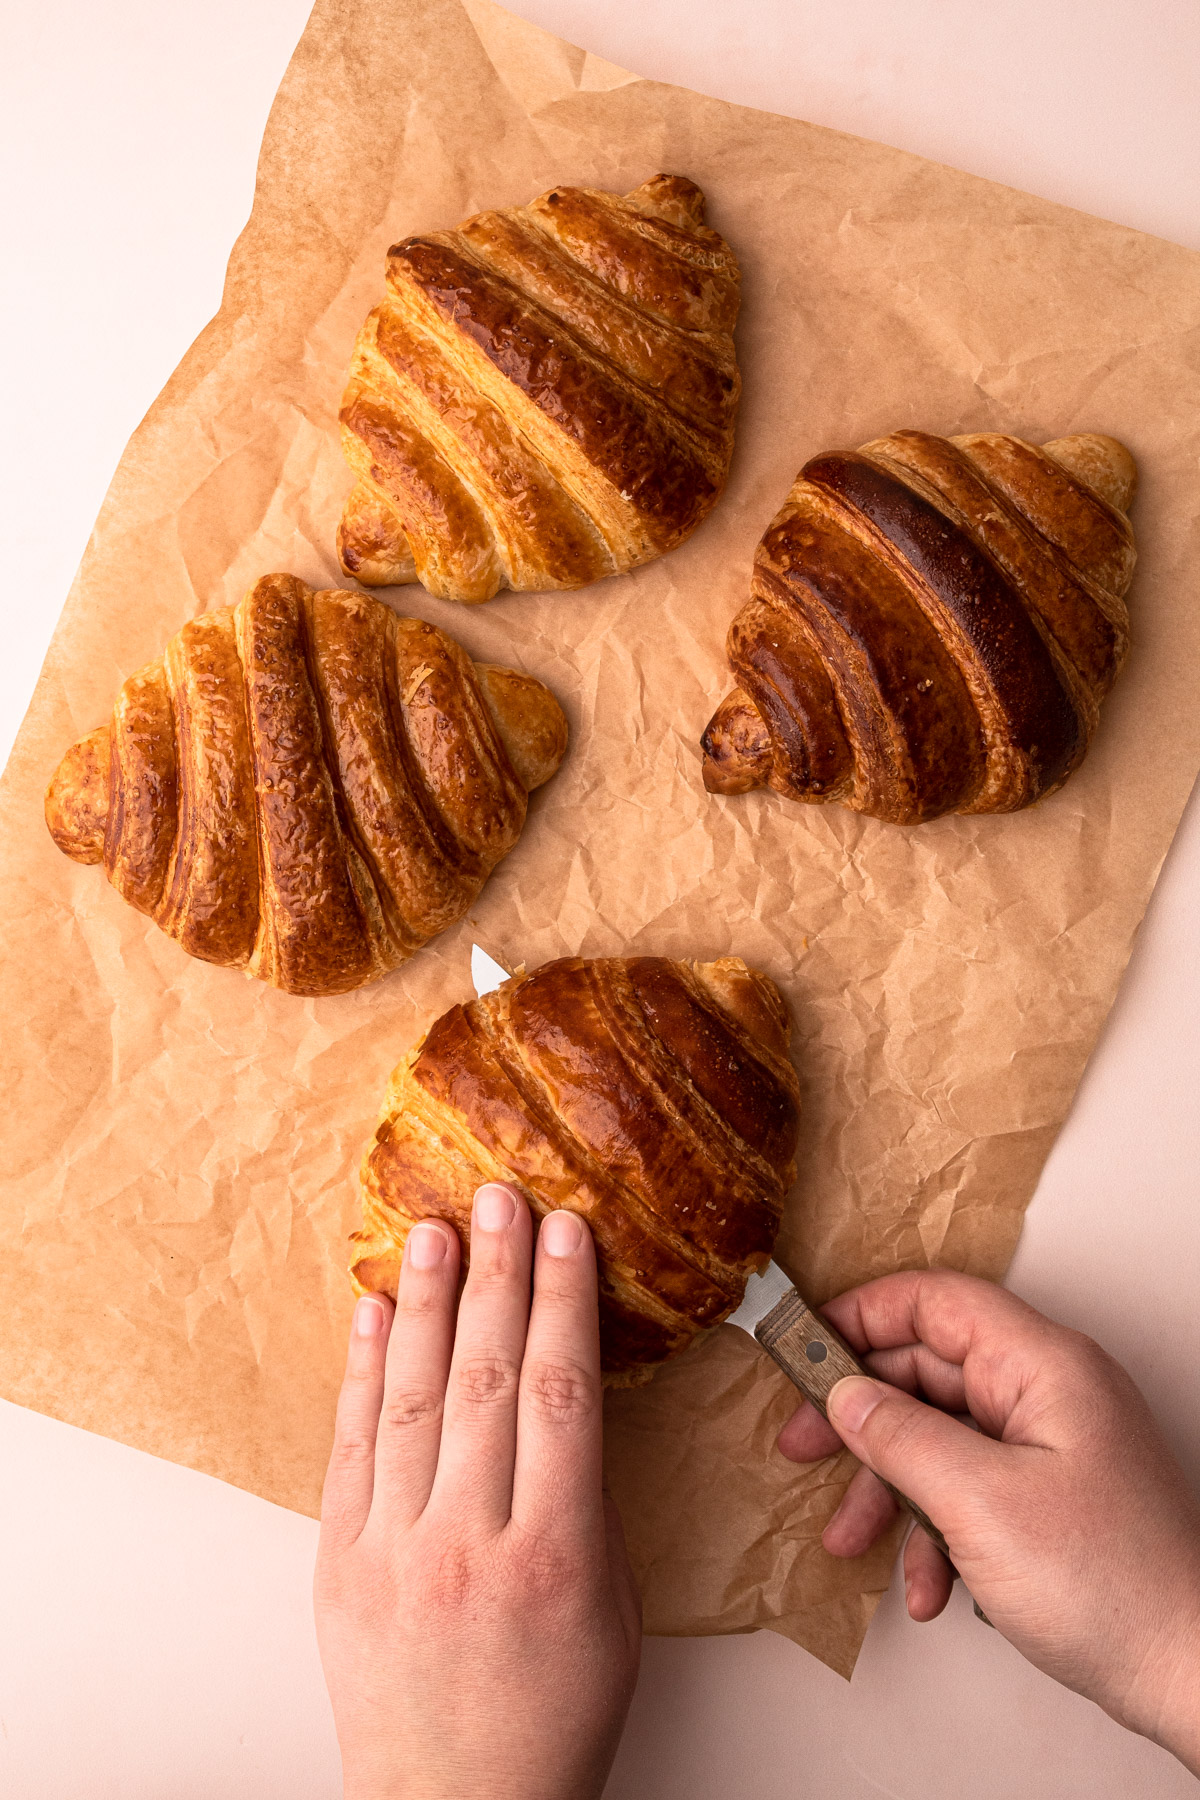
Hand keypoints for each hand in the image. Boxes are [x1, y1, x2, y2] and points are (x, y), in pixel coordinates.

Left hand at [315, 1184, 640, 1799]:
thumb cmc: (553, 1721)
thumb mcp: (615, 1616)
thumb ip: (590, 1505)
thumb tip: (566, 1403)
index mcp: (553, 1556)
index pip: (560, 1396)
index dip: (563, 1301)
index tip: (568, 1231)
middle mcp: (467, 1541)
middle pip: (488, 1379)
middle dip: (497, 1276)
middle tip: (502, 1199)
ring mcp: (394, 1550)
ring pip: (413, 1398)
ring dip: (428, 1303)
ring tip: (434, 1228)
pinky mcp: (339, 1561)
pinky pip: (351, 1446)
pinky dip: (363, 1371)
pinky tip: (376, 1312)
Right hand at [778, 1270, 1199, 1772]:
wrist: (1189, 1676)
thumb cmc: (1116, 1588)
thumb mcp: (981, 1505)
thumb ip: (902, 1438)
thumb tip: (847, 1396)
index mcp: (1043, 1366)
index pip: (936, 1302)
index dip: (862, 1315)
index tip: (804, 1347)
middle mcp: (1048, 1393)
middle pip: (928, 1372)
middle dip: (860, 1419)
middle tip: (802, 1446)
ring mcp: (1051, 1445)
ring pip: (940, 1437)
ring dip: (889, 1489)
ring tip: (850, 1538)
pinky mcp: (1050, 1495)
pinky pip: (969, 1488)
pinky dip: (934, 1531)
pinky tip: (928, 1585)